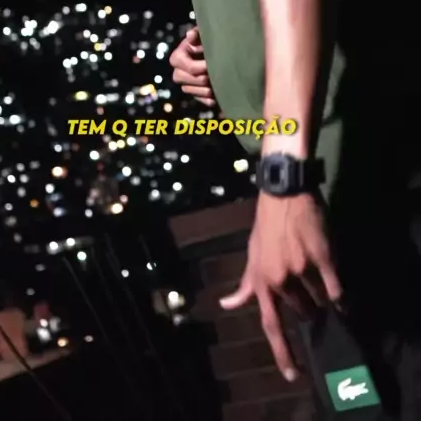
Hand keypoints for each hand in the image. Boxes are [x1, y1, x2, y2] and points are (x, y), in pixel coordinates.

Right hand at [169, 26, 215, 105]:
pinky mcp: (194, 95)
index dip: (203, 66)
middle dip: (208, 77)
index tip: (215, 62)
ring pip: (200, 92)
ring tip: (223, 80)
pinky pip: (203, 101)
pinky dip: (212, 98)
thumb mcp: (200, 34)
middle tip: (222, 71)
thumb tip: (191, 35)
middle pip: (195, 81)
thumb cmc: (203, 40)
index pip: (190, 67)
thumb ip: (196, 34)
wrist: (208, 51)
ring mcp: (185, 86)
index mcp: (176, 58)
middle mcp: (177, 74)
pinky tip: (219, 93)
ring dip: (212, 88)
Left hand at [220, 192, 342, 381]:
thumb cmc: (267, 224)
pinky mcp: (323, 258)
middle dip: (306, 305)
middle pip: (301, 310)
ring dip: (321, 294)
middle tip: (305, 284)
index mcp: (261, 281)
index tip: (293, 374)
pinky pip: (336, 288)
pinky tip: (342, 299)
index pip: (270, 324)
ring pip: (319, 299)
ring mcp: (302, 269)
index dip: (283, 353)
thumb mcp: (252, 255)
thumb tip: (226, 305)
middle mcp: (280, 279)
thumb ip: (245, 284)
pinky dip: (340, 296)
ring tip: (316, 270)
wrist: (284, 193)